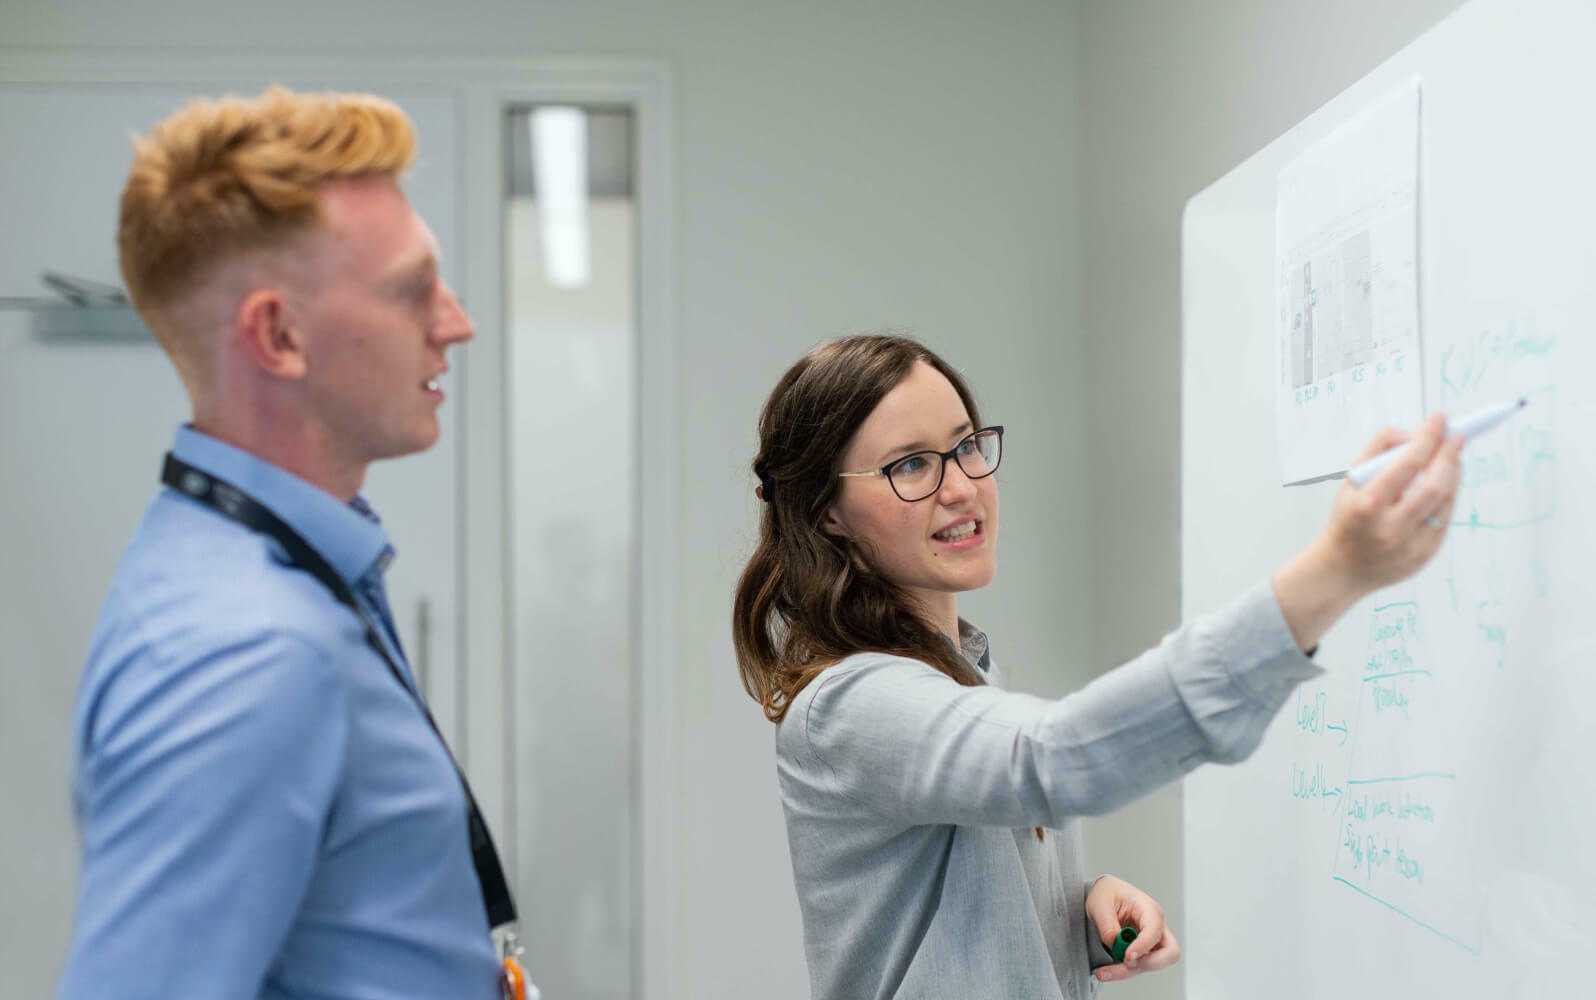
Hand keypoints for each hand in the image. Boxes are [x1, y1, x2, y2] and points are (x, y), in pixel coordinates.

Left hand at [1085, 875, 1180, 982]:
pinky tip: (1105, 971)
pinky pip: (1137, 967)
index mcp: (1148, 908)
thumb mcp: (1100, 902)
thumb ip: (1106, 922)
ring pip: (1151, 965)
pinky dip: (1122, 971)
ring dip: (1127, 971)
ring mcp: (1151, 942)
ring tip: (1102, 972)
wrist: (1105, 897)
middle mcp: (1156, 927)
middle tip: (1126, 963)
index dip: (1144, 945)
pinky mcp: (1142, 953)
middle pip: (1170, 952)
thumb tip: (1112, 940)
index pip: (1155, 929)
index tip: (1127, 956)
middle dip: (1150, 964)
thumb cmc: (1108, 894)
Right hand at [1272, 414, 1464, 650]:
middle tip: (1457, 436)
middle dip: (1450, 455)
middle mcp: (1391, 527)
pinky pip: (1445, 517)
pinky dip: (1448, 496)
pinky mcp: (1426, 554)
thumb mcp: (1350, 481)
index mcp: (1368, 504)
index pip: (1407, 464)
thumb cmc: (1347, 517)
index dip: (1428, 438)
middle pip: (1435, 485)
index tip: (1440, 419)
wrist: (1341, 568)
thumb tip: (1415, 433)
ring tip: (1450, 457)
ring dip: (1453, 473)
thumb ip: (1379, 450)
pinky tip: (1443, 484)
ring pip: (1446, 500)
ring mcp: (1411, 544)